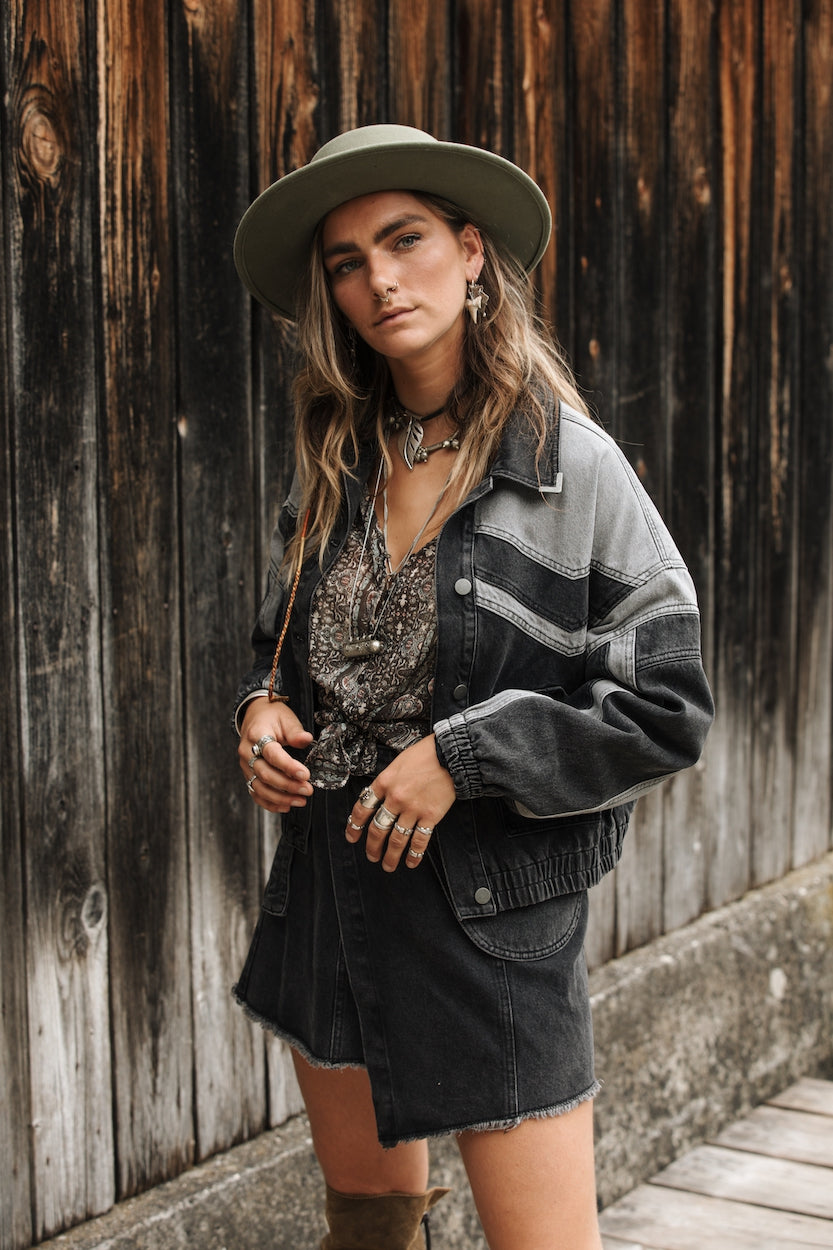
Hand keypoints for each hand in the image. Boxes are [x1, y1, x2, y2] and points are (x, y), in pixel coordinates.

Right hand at [239, 698, 314, 812]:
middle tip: (308, 789)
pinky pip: (255, 793)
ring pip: (259, 787)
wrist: (255, 716)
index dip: (288, 766)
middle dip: (287, 785)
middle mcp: (247, 752)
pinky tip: (286, 807)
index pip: (271, 753)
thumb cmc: (273, 717)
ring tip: (301, 801)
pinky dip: (270, 803)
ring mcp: (245, 766)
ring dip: (280, 798)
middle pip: (265, 774)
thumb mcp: (286, 718)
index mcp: (256, 734)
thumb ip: (295, 731)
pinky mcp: (248, 775)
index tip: (305, 775)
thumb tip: (306, 739)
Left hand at [345, 735, 455, 871]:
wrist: (450, 754)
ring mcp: (413, 809)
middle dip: (372, 847)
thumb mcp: (397, 763)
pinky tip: (411, 862)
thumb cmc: (425, 755)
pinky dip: (414, 854)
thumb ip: (387, 782)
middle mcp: (395, 798)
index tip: (352, 837)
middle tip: (371, 856)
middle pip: (378, 829)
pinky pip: (420, 840)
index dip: (354, 826)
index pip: (362, 808)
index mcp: (384, 782)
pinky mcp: (430, 816)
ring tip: (388, 865)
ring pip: (397, 839)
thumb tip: (378, 798)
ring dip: (391, 856)